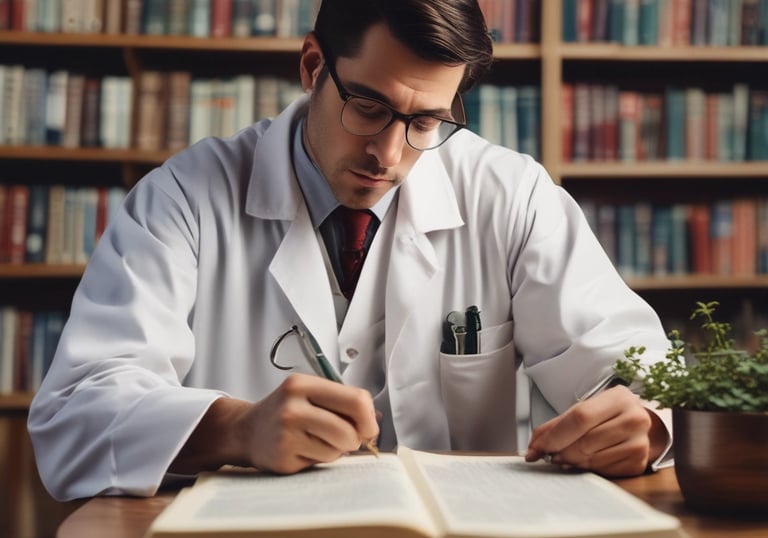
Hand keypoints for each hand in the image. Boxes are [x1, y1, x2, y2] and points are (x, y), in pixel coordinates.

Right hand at [170, 373, 378, 474]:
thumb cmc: (287, 412)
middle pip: (349, 430)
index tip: (369, 427)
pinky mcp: (283, 457)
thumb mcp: (310, 394)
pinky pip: (321, 462)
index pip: (355, 400)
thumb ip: (342, 403)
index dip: (369, 418)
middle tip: (346, 438)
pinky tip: (304, 450)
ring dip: (336, 450)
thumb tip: (374, 422)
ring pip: (337, 449)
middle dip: (355, 439)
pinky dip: (320, 459)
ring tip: (318, 441)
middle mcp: (292, 406)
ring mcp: (286, 433)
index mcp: (303, 384)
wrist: (246, 431)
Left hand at [524, 385, 666, 476]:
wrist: (636, 424)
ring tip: (564, 457)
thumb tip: (533, 448)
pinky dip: (586, 469)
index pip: (580, 417)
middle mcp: (635, 419)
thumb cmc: (605, 415)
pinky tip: (583, 461)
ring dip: (571, 462)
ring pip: (592, 459)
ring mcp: (640, 443)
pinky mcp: (638, 463)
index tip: (536, 447)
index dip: (554, 435)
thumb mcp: (584, 409)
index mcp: (619, 398)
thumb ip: (557, 425)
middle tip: (548, 455)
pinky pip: (602, 472)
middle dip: (560, 451)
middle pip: (585, 442)